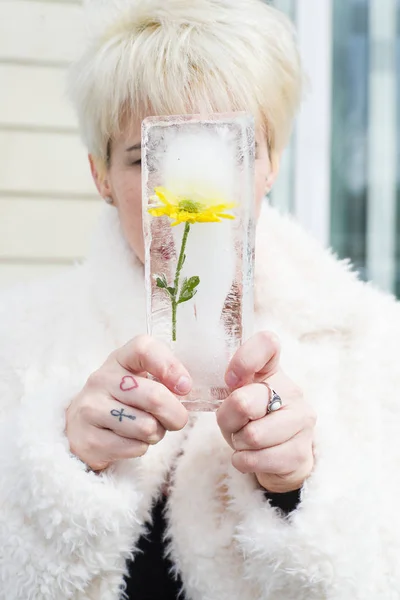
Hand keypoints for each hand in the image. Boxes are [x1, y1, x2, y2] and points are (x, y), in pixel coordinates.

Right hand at [66, 335, 191, 470]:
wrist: (82, 427)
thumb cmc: (124, 399)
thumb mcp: (140, 379)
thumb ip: (164, 378)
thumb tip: (184, 387)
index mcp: (119, 359)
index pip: (144, 349)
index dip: (170, 366)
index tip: (184, 386)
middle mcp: (100, 380)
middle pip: (154, 397)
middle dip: (175, 414)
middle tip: (174, 419)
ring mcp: (90, 410)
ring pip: (146, 427)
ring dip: (157, 433)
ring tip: (147, 428)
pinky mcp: (88, 440)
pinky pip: (134, 448)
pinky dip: (141, 448)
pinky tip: (129, 440)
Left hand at [217, 332, 315, 492]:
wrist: (278, 458)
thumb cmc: (251, 422)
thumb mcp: (235, 403)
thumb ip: (232, 395)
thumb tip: (239, 401)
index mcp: (272, 370)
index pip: (267, 343)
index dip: (244, 359)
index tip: (230, 380)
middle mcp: (291, 390)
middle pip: (244, 402)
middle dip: (229, 420)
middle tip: (236, 424)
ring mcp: (301, 420)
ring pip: (252, 435)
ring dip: (238, 443)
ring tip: (246, 441)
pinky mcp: (301, 451)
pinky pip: (257, 459)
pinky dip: (243, 461)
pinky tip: (251, 457)